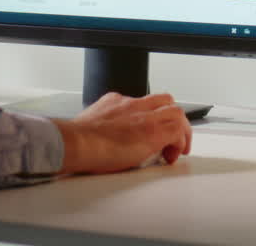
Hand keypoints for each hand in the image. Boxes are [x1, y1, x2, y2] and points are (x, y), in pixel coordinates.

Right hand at [53, 92, 191, 174]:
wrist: (75, 143)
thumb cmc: (76, 142)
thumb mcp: (88, 127)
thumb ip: (100, 128)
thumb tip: (99, 142)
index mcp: (114, 103)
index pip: (141, 103)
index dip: (150, 118)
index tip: (147, 134)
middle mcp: (131, 104)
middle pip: (163, 100)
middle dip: (171, 118)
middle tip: (170, 139)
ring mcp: (143, 115)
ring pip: (176, 111)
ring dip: (180, 130)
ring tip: (176, 149)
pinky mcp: (153, 131)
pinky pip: (178, 129)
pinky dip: (180, 142)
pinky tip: (173, 155)